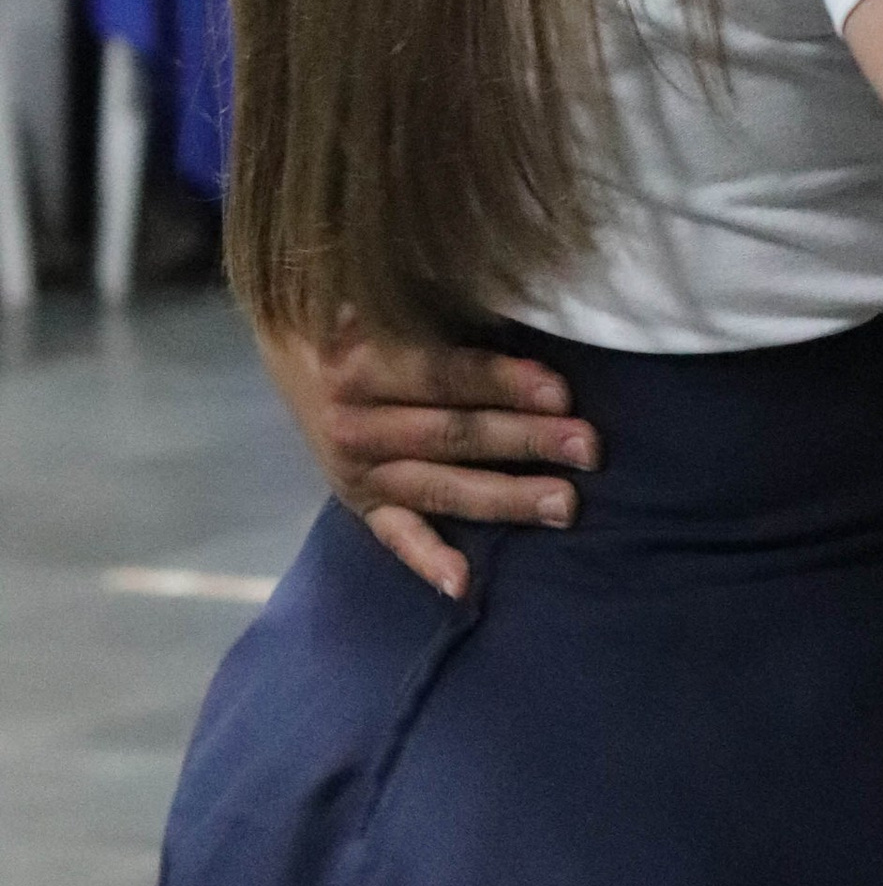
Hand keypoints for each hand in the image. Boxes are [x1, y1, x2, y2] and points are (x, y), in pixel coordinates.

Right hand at [261, 319, 598, 598]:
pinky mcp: (357, 504)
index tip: (562, 392)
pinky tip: (463, 584)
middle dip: (526, 441)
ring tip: (565, 505)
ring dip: (507, 497)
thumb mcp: (390, 301)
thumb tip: (527, 313)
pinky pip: (396, 536)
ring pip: (441, 487)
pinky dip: (428, 561)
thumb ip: (444, 314)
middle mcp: (354, 423)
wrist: (290, 353)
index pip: (443, 377)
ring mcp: (355, 471)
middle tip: (588, 447)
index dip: (504, 383)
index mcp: (360, 363)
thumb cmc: (362, 318)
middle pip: (453, 435)